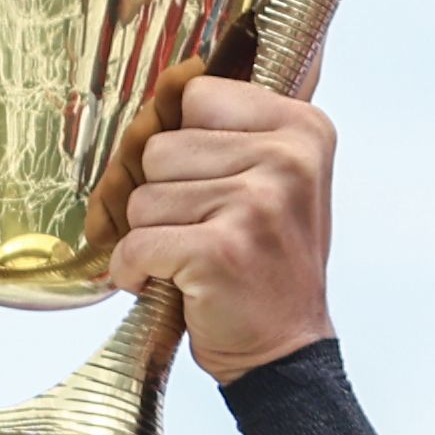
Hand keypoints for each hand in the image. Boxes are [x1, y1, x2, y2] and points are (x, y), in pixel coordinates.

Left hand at [108, 76, 339, 383]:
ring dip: (150, 234)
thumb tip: (163, 85)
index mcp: (301, 126)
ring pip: (141, 195)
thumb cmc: (263, 260)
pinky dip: (133, 270)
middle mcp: (288, 157)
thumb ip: (215, 129)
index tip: (203, 180)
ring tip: (190, 256)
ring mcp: (257, 203)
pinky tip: (166, 282)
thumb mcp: (262, 177)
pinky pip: (136, 242)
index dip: (180, 140)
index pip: (195, 94)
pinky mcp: (222, 250)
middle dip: (160, 194)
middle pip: (159, 145)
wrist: (286, 349)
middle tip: (198, 228)